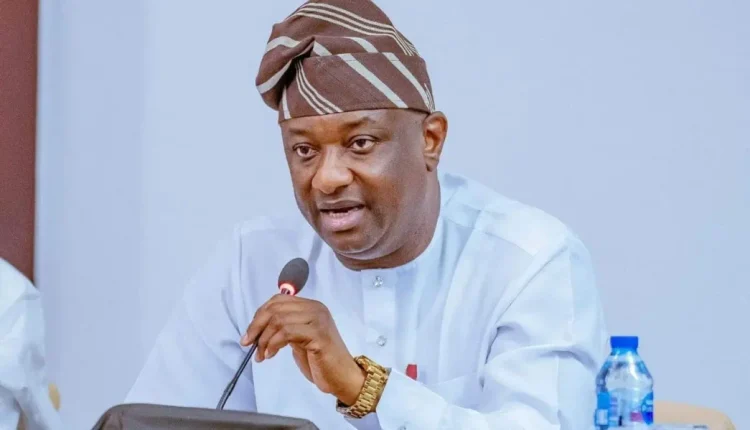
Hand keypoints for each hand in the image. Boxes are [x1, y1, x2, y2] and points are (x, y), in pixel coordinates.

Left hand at [241, 294, 364, 404]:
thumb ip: (284, 328)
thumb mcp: (298, 339)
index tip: (249, 333)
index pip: (278, 300)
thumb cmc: (320, 361)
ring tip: (262, 355)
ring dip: (264, 339)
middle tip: (248, 343)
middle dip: (257, 326)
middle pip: (276, 308)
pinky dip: (273, 344)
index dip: (259, 316)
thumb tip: (257, 327)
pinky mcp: (318, 334)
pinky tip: (271, 355)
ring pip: (279, 320)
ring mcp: (318, 320)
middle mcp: (316, 309)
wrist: (342, 377)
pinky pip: (287, 332)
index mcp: (311, 306)